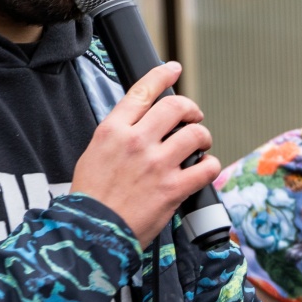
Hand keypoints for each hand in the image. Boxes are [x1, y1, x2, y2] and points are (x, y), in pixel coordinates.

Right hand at [69, 62, 220, 245]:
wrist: (92, 232)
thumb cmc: (90, 198)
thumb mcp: (94, 153)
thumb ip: (118, 135)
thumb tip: (141, 125)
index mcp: (113, 131)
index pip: (142, 92)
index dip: (162, 76)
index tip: (173, 69)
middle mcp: (136, 142)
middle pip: (176, 107)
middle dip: (191, 109)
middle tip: (194, 116)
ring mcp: (157, 165)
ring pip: (195, 134)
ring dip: (203, 137)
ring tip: (201, 145)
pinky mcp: (173, 188)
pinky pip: (206, 168)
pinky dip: (210, 166)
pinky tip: (204, 168)